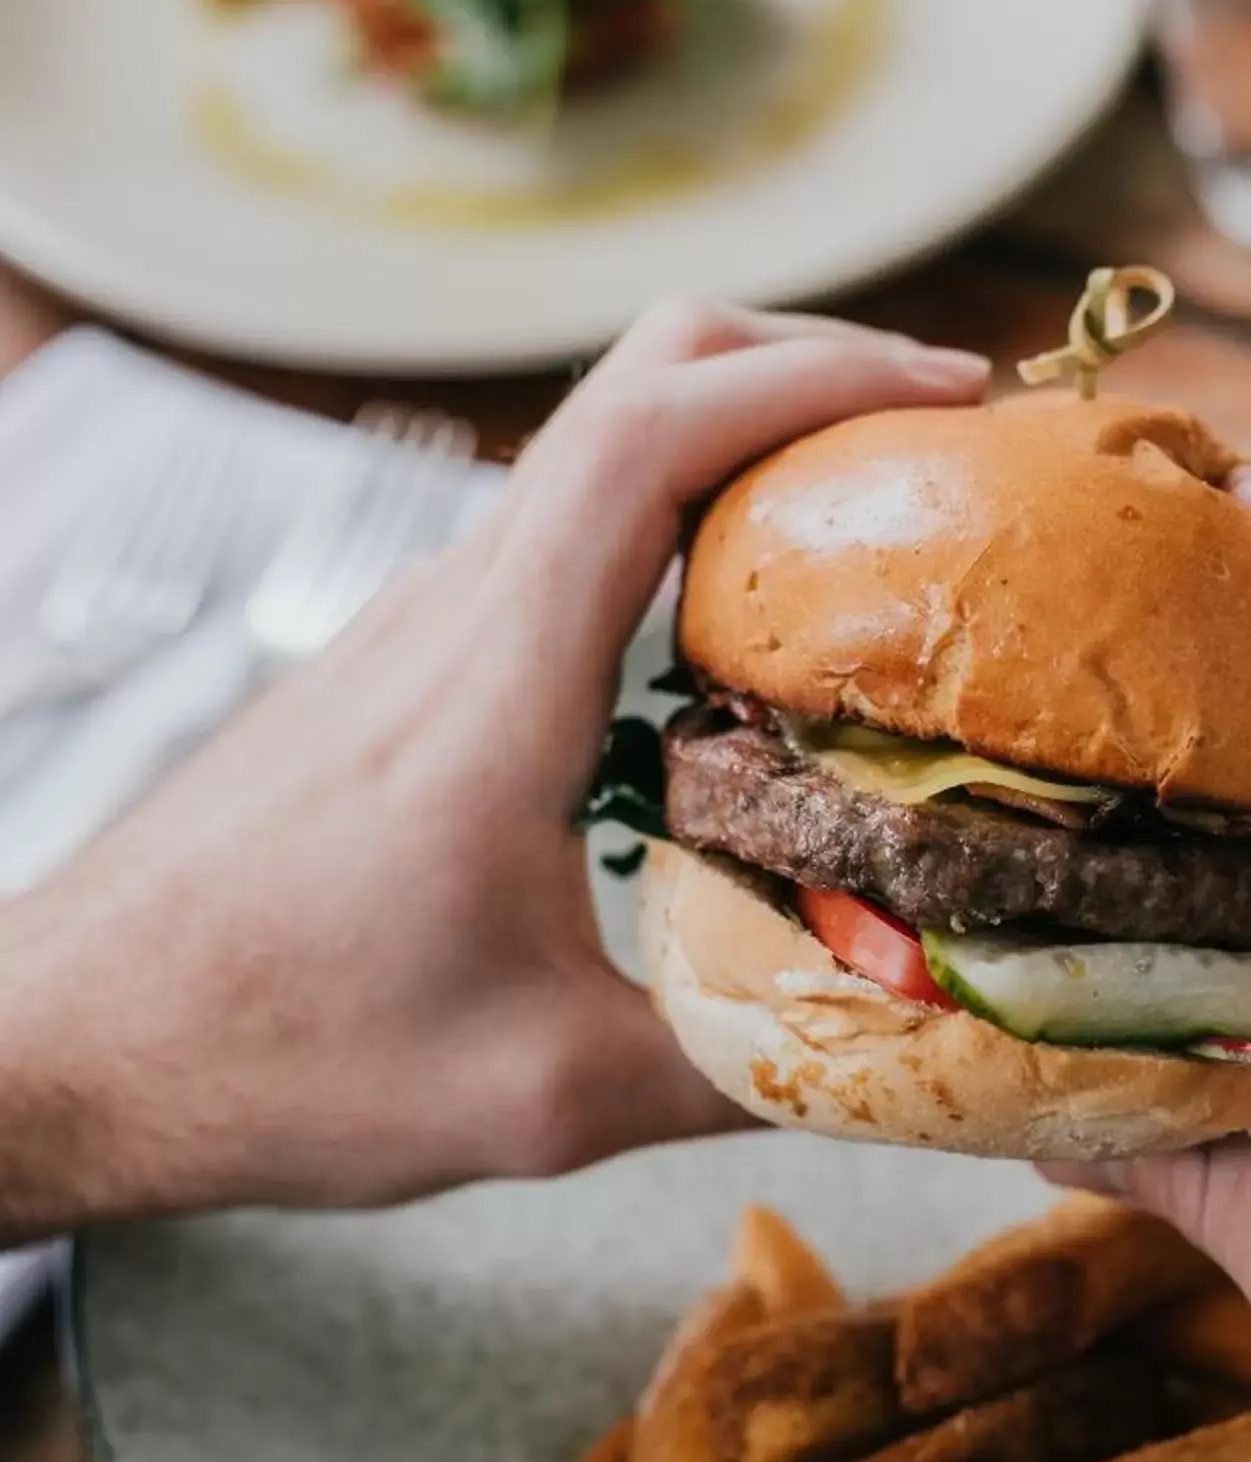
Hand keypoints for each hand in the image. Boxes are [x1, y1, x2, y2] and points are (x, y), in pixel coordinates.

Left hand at [0, 307, 985, 1232]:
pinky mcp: (403, 670)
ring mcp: (422, 627)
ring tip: (880, 529)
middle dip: (803, 365)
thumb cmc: (275, 1055)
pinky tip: (743, 638)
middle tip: (941, 442)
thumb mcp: (541, 1095)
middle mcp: (456, 610)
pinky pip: (562, 539)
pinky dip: (677, 525)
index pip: (654, 426)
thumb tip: (911, 1062)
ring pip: (598, 453)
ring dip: (742, 445)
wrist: (68, 1041)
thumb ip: (740, 1069)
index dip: (816, 372)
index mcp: (496, 673)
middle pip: (637, 379)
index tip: (950, 392)